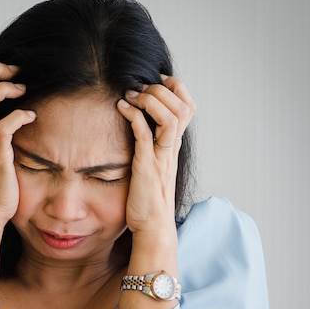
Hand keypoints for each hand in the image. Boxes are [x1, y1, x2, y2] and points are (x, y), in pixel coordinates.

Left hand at [117, 76, 195, 236]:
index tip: (155, 81)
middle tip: (140, 86)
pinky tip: (121, 107)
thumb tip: (139, 128)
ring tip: (131, 95)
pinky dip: (133, 116)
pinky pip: (145, 134)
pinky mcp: (147, 166)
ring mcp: (161, 157)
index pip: (188, 107)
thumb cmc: (148, 200)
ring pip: (171, 117)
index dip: (176, 88)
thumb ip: (151, 147)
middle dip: (162, 89)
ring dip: (150, 99)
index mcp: (173, 146)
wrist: (152, 227)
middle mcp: (171, 149)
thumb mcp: (153, 167)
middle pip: (183, 107)